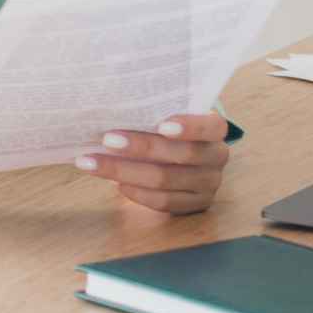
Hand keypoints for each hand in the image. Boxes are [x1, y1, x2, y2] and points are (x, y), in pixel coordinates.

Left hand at [74, 112, 229, 214]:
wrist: (189, 158)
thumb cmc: (171, 128)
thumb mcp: (172, 113)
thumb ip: (155, 110)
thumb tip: (112, 106)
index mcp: (216, 129)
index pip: (210, 126)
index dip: (189, 126)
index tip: (160, 124)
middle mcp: (217, 157)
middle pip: (181, 155)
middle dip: (141, 147)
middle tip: (107, 140)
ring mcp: (209, 184)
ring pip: (165, 180)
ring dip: (125, 171)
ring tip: (94, 163)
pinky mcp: (194, 205)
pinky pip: (163, 202)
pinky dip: (136, 192)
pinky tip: (115, 183)